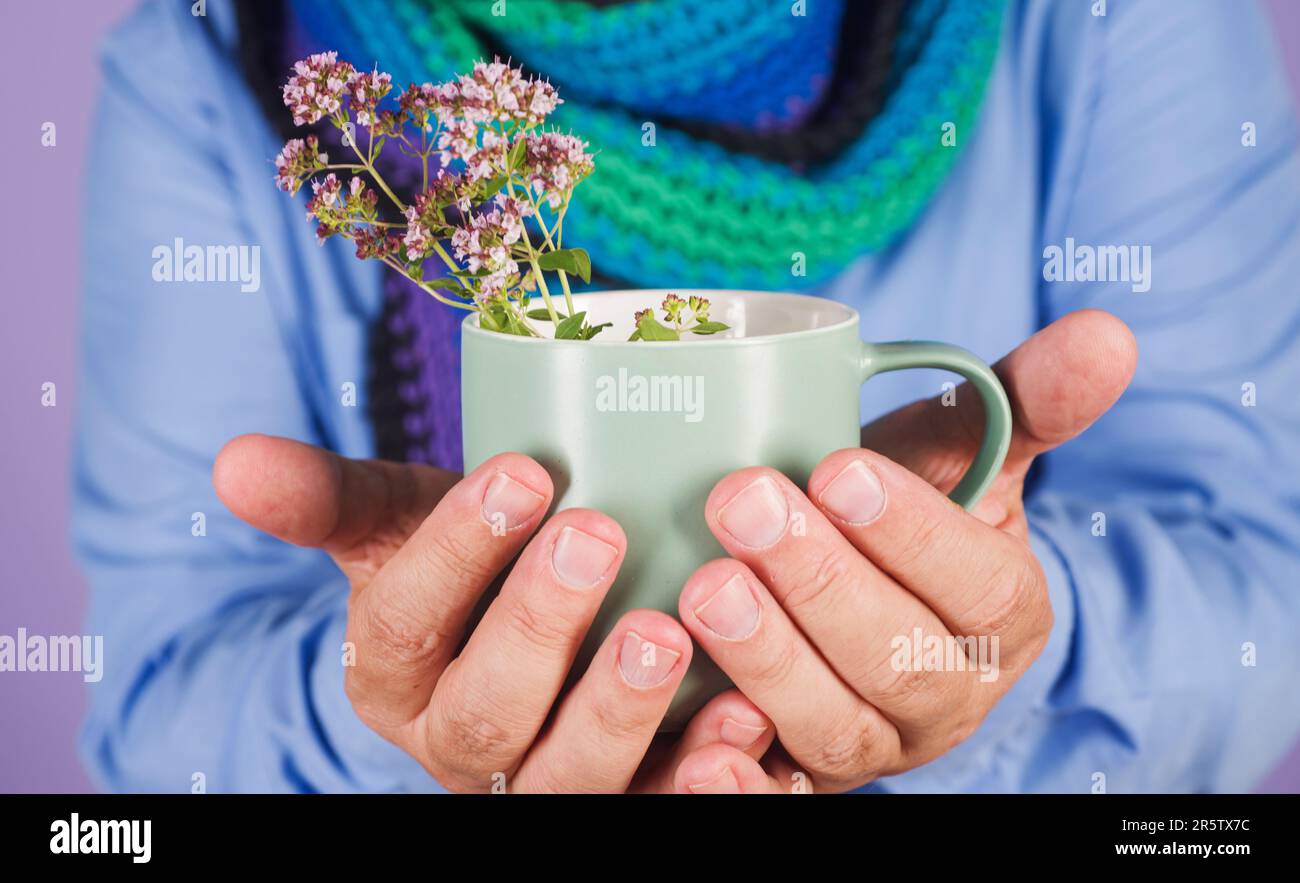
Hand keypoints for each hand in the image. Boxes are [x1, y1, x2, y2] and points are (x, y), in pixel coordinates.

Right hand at [214, 437, 774, 791]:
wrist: (545, 613)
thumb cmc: (477, 562)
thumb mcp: (405, 521)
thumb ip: (333, 497)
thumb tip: (233, 462)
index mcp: (395, 675)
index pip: (405, 620)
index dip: (456, 550)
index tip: (522, 473)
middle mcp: (460, 745)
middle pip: (484, 711)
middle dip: (537, 627)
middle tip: (596, 534)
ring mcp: (544, 779)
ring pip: (567, 779)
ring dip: (617, 712)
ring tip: (665, 631)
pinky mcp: (627, 794)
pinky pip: (656, 805)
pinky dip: (700, 775)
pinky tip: (744, 716)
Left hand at [669, 310, 1136, 792]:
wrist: (850, 578)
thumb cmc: (902, 503)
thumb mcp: (961, 450)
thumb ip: (1023, 398)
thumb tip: (1107, 333)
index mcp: (1003, 618)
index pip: (978, 588)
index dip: (912, 534)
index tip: (840, 470)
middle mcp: (948, 696)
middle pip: (898, 659)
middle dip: (819, 583)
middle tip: (744, 503)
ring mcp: (875, 742)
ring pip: (836, 725)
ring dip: (769, 660)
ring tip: (705, 587)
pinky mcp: (802, 772)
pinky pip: (776, 788)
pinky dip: (738, 773)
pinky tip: (695, 734)